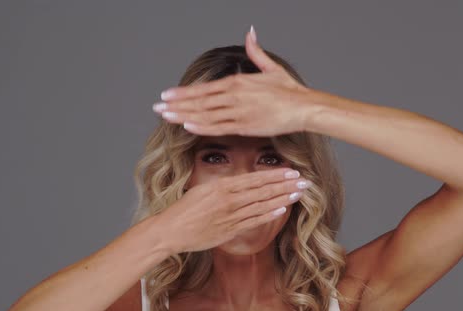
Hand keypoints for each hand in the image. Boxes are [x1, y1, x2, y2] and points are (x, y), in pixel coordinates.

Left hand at [152, 26, 318, 136]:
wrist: (304, 107)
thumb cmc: (289, 90)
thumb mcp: (271, 68)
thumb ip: (256, 52)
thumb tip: (250, 32)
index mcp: (238, 82)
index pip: (203, 88)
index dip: (183, 92)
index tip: (166, 95)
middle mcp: (234, 97)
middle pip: (199, 101)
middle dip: (176, 105)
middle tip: (157, 108)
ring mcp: (239, 113)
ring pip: (205, 115)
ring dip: (183, 116)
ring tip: (166, 117)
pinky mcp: (245, 127)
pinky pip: (219, 128)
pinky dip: (202, 127)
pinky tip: (187, 127)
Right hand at [156, 167, 311, 253]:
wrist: (171, 231)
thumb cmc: (184, 210)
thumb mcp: (202, 190)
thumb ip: (223, 188)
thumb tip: (240, 185)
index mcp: (222, 187)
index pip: (254, 179)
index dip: (275, 175)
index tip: (291, 171)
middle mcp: (229, 199)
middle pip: (262, 190)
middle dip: (285, 185)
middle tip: (304, 181)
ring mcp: (230, 216)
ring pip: (262, 205)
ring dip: (282, 198)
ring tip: (298, 193)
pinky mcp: (230, 230)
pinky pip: (253, 221)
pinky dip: (268, 215)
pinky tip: (282, 210)